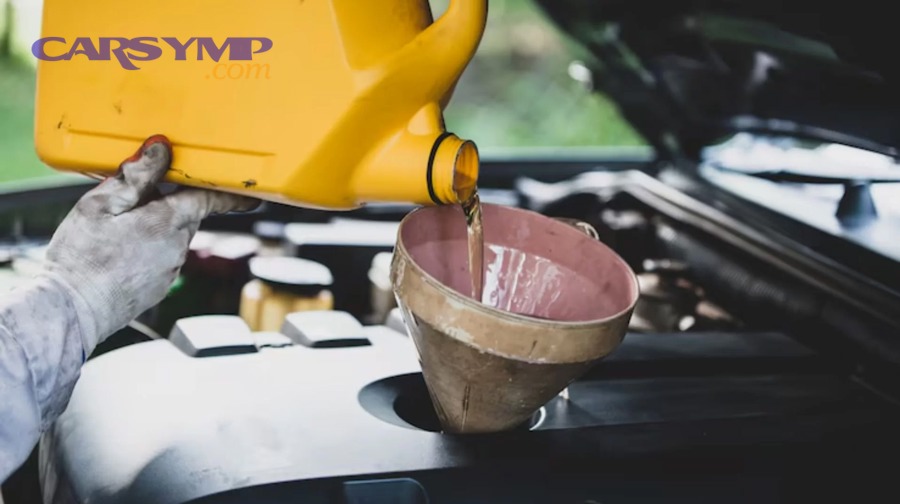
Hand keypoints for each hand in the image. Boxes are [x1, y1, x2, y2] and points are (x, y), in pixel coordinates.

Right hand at [41, 135, 258, 349]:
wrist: (72, 310)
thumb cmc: (83, 258)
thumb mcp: (100, 205)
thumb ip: (136, 176)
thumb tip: (161, 150)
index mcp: (167, 222)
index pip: (209, 200)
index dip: (230, 193)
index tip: (250, 191)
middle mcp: (176, 247)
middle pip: (186, 215)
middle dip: (170, 202)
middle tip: (138, 195)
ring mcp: (169, 270)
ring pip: (172, 236)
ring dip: (155, 225)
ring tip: (117, 228)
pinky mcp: (158, 286)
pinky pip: (161, 257)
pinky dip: (147, 248)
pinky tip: (118, 251)